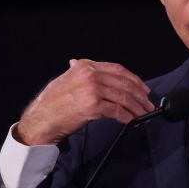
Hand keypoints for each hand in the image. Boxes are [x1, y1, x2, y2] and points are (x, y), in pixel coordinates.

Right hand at [15, 59, 154, 145]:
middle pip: (124, 83)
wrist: (41, 120)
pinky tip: (132, 121)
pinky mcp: (93, 106)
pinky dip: (128, 117)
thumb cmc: (52, 103)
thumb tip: (85, 66)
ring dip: (137, 107)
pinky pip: (117, 111)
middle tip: (148, 103)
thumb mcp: (66, 80)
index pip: (117, 69)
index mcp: (85, 66)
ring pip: (123, 97)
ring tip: (143, 114)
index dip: (134, 79)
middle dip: (139, 95)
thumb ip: (79, 72)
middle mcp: (90, 74)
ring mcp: (92, 89)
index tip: (143, 88)